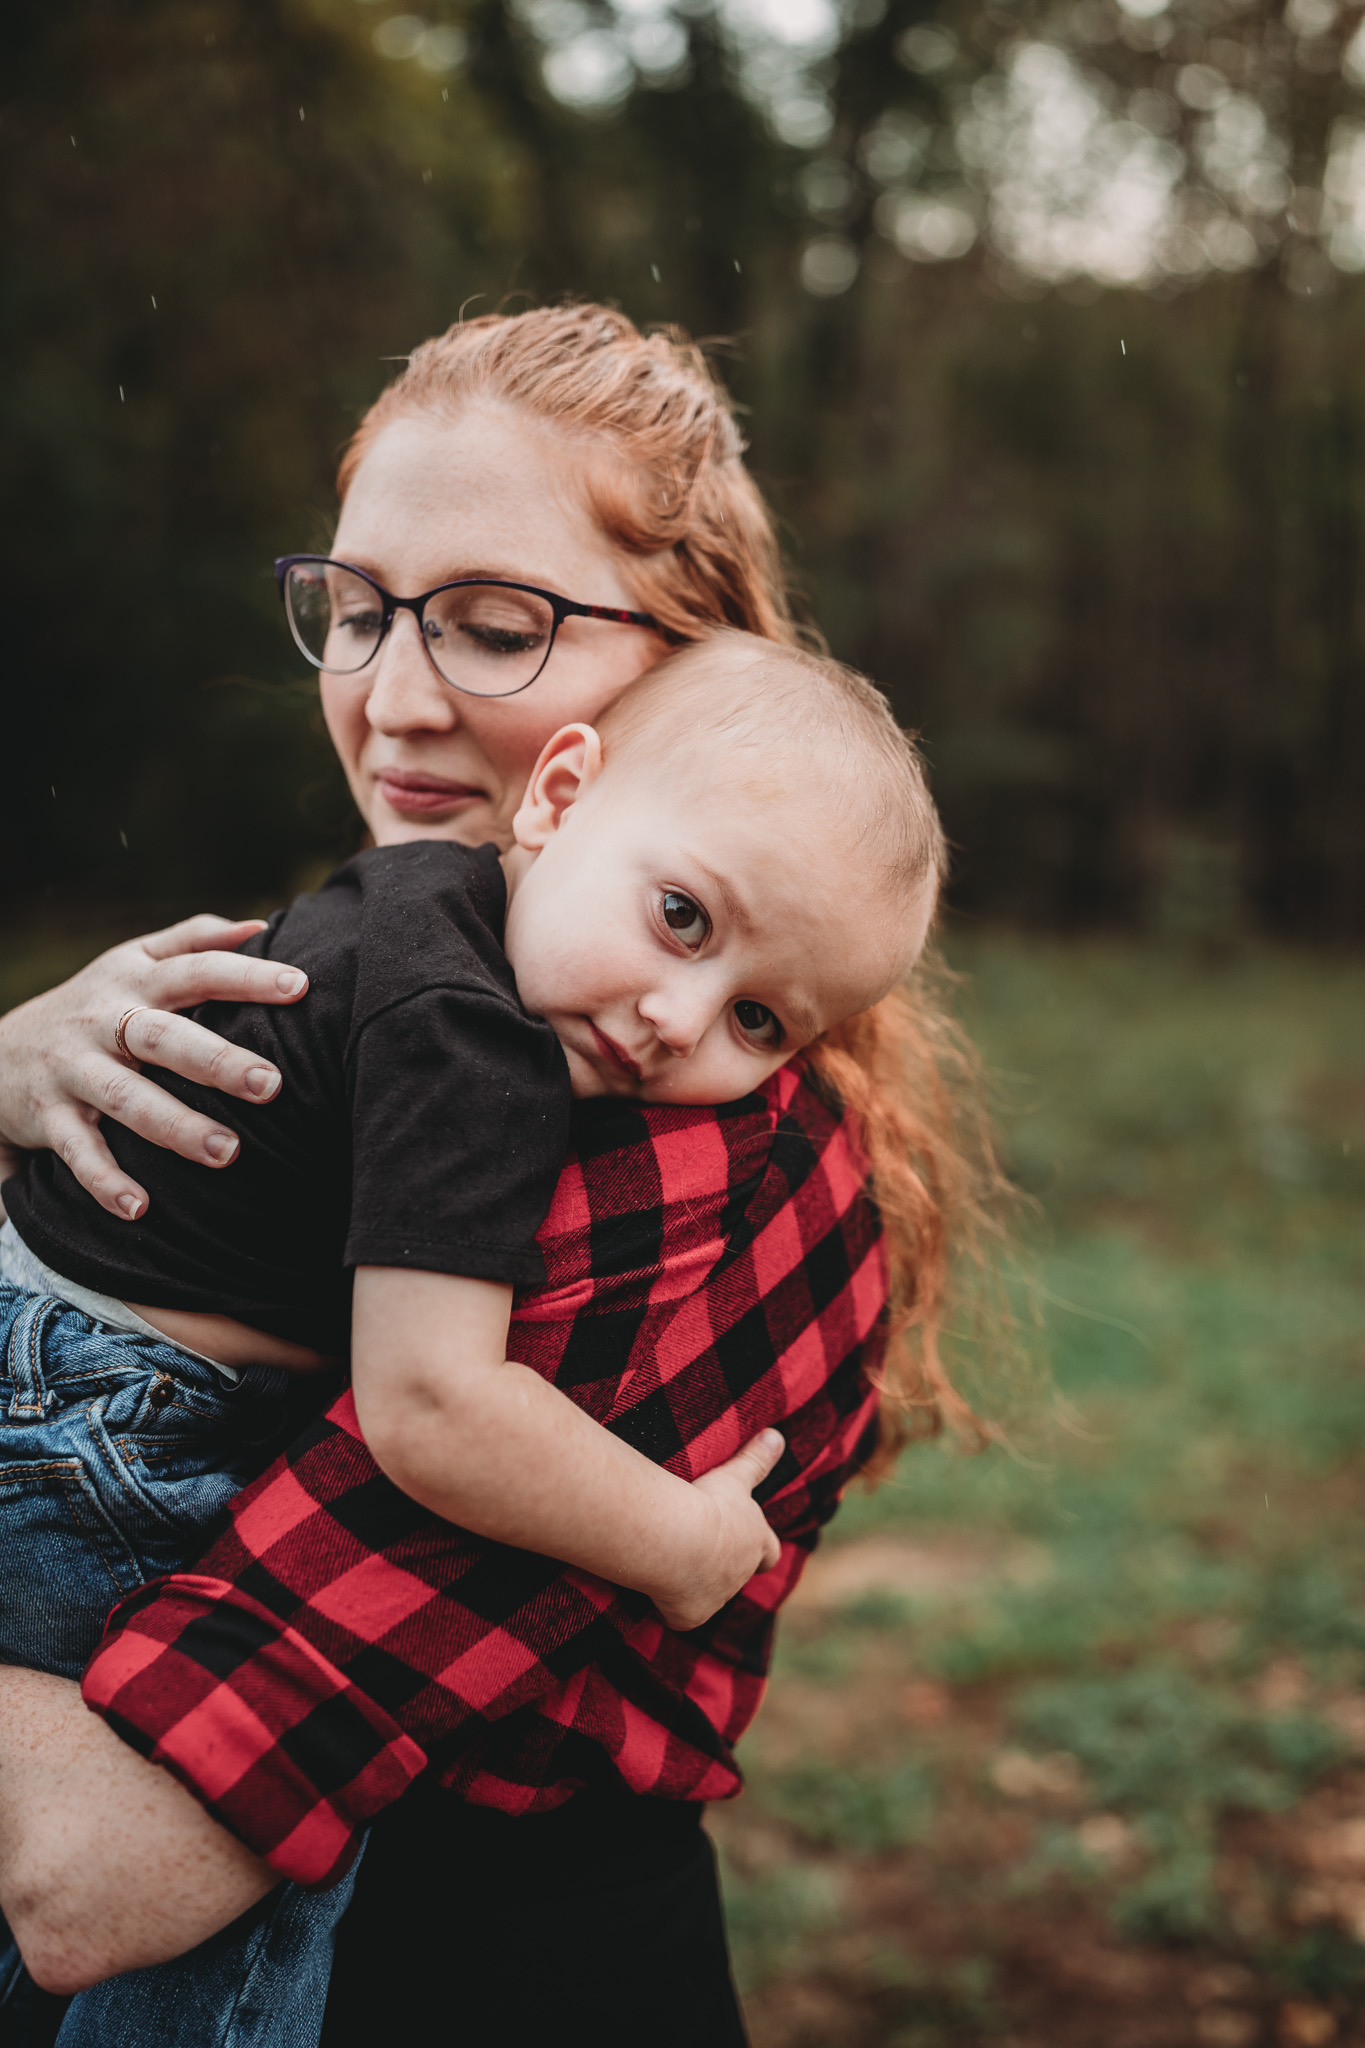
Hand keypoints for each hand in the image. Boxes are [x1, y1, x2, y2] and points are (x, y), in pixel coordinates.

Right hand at [0, 915, 308, 1221]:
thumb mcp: (133, 960)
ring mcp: (73, 1070)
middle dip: (216, 1060)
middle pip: (163, 1037)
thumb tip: (261, 926)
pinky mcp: (48, 1117)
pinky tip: (140, 1209)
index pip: (197, 970)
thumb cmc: (96, 1004)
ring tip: (226, 1152)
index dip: (247, 976)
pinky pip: (78, 1153)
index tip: (301, 986)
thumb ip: (194, 939)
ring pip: (125, 1098)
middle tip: (271, 1084)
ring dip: (175, 1127)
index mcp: (135, 980)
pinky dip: (105, 1182)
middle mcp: (103, 1021)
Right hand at [649, 1429, 784, 1632]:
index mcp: (755, 1541)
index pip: (768, 1552)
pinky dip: (669, 1607)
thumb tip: (778, 1435)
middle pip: (737, 1575)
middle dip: (724, 1568)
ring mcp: (717, 1598)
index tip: (752, 1546)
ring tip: (668, 1562)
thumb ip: (756, 1459)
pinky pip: (679, 1615)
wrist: (676, 1537)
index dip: (761, 1549)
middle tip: (701, 1554)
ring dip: (694, 1583)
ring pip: (709, 1595)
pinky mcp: (691, 1615)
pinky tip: (652, 1590)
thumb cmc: (707, 1502)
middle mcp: (741, 1573)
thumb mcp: (734, 1476)